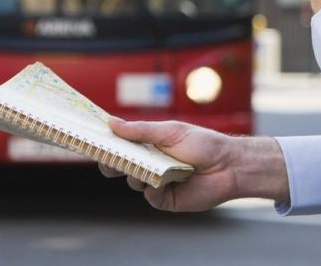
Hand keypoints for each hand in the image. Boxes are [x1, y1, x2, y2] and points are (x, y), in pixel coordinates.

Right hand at [98, 118, 289, 210]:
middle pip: (119, 166)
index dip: (106, 145)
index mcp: (148, 145)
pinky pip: (149, 195)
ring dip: (138, 173)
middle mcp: (149, 164)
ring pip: (132, 181)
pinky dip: (152, 187)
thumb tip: (110, 122)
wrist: (228, 165)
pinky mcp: (164, 199)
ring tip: (152, 166)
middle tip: (109, 159)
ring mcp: (155, 182)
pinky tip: (164, 180)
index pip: (120, 146)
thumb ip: (140, 130)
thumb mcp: (169, 131)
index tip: (92, 141)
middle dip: (111, 162)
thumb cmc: (202, 143)